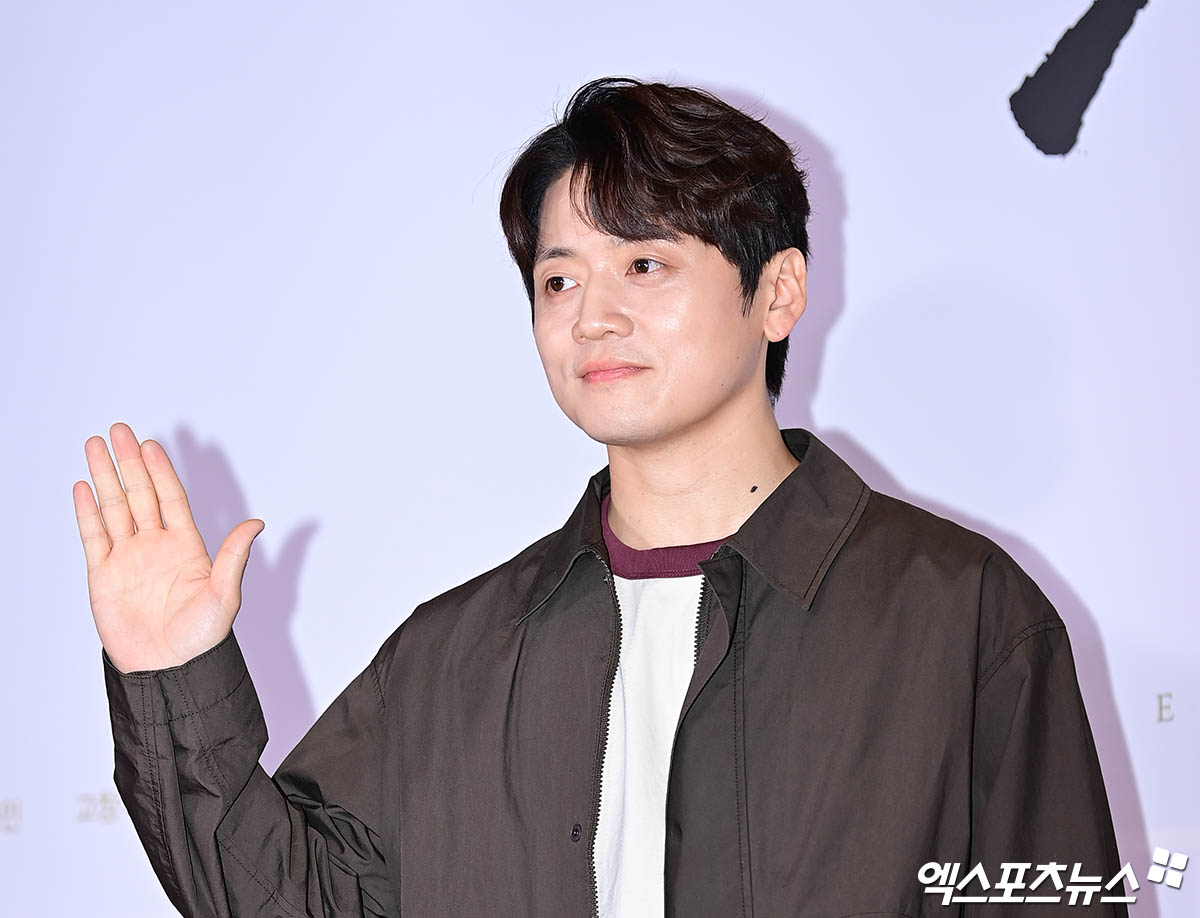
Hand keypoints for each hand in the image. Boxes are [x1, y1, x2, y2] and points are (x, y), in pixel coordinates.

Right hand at [73, 422, 264, 673]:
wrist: (168, 670)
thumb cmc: (200, 638)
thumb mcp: (224, 594)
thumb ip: (234, 556)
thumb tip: (257, 522)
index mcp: (186, 546)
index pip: (171, 498)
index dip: (160, 471)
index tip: (151, 444)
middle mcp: (156, 546)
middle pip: (139, 494)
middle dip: (128, 462)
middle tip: (118, 430)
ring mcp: (129, 558)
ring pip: (114, 508)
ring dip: (105, 477)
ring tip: (95, 446)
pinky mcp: (104, 575)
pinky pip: (94, 536)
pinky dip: (87, 511)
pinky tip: (83, 486)